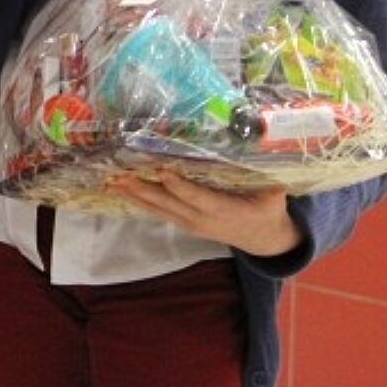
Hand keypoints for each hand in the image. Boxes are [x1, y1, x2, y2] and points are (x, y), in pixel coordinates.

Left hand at [107, 168, 301, 256]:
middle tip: (120, 175)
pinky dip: (140, 201)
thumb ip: (266, 175)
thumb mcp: (273, 194)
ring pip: (159, 208)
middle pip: (168, 203)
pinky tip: (123, 191)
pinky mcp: (185, 223)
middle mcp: (201, 219)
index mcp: (223, 210)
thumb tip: (261, 145)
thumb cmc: (268, 211)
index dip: (178, 185)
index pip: (196, 197)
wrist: (264, 240)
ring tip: (112, 183)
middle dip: (143, 189)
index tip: (161, 169)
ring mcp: (190, 223)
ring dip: (135, 195)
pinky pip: (159, 212)